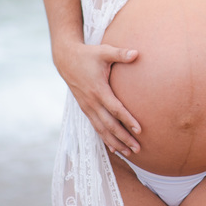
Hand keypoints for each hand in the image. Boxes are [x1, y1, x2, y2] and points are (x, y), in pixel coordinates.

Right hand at [54, 40, 141, 155]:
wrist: (66, 59)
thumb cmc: (88, 55)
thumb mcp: (104, 52)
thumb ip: (121, 54)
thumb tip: (138, 53)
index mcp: (98, 90)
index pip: (115, 109)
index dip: (127, 120)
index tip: (139, 130)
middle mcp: (92, 102)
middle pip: (109, 125)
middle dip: (123, 138)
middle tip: (137, 149)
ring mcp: (87, 107)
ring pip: (101, 129)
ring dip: (115, 142)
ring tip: (128, 153)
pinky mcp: (85, 108)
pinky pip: (95, 126)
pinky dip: (104, 138)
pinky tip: (113, 147)